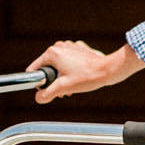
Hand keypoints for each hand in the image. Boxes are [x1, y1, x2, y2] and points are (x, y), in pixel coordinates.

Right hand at [28, 40, 142, 102]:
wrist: (109, 70)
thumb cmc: (87, 77)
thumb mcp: (63, 88)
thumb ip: (47, 94)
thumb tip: (38, 98)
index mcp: (52, 53)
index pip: (35, 70)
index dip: (40, 83)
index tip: (51, 90)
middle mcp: (59, 46)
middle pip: (48, 68)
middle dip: (54, 81)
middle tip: (65, 90)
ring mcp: (70, 46)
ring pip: (59, 65)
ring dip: (63, 77)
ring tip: (74, 85)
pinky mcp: (79, 49)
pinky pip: (70, 61)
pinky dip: (72, 70)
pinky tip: (81, 76)